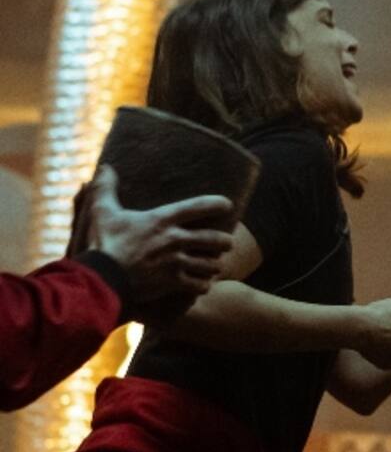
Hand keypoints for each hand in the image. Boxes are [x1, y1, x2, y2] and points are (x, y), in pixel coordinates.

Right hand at [85, 166, 234, 302]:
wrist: (101, 278)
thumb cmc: (103, 242)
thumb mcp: (102, 211)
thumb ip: (105, 188)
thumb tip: (105, 166)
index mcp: (161, 220)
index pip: (197, 207)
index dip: (216, 204)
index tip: (228, 205)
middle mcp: (174, 240)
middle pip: (213, 239)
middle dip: (225, 241)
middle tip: (228, 242)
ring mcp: (176, 262)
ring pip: (210, 264)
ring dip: (215, 264)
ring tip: (217, 264)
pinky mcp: (172, 282)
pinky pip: (199, 285)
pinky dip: (204, 284)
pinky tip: (204, 283)